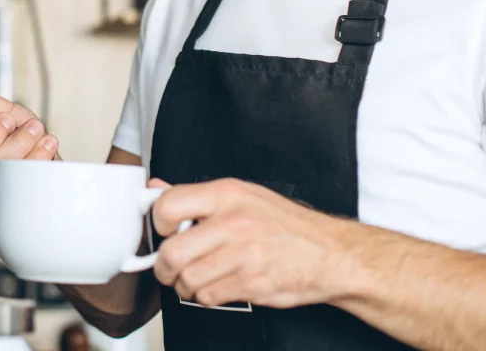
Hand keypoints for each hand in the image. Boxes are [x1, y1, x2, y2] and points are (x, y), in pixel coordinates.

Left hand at [149, 178, 356, 309]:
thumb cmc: (284, 224)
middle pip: (173, 252)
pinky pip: (209, 297)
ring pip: (187, 279)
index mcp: (227, 194)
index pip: (168, 206)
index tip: (165, 231)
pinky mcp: (253, 283)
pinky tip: (219, 285)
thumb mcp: (242, 196)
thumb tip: (155, 188)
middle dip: (164, 266)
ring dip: (186, 285)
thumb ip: (196, 196)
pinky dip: (207, 297)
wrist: (331, 252)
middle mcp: (234, 222)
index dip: (158, 223)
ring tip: (197, 277)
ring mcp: (245, 254)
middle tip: (170, 267)